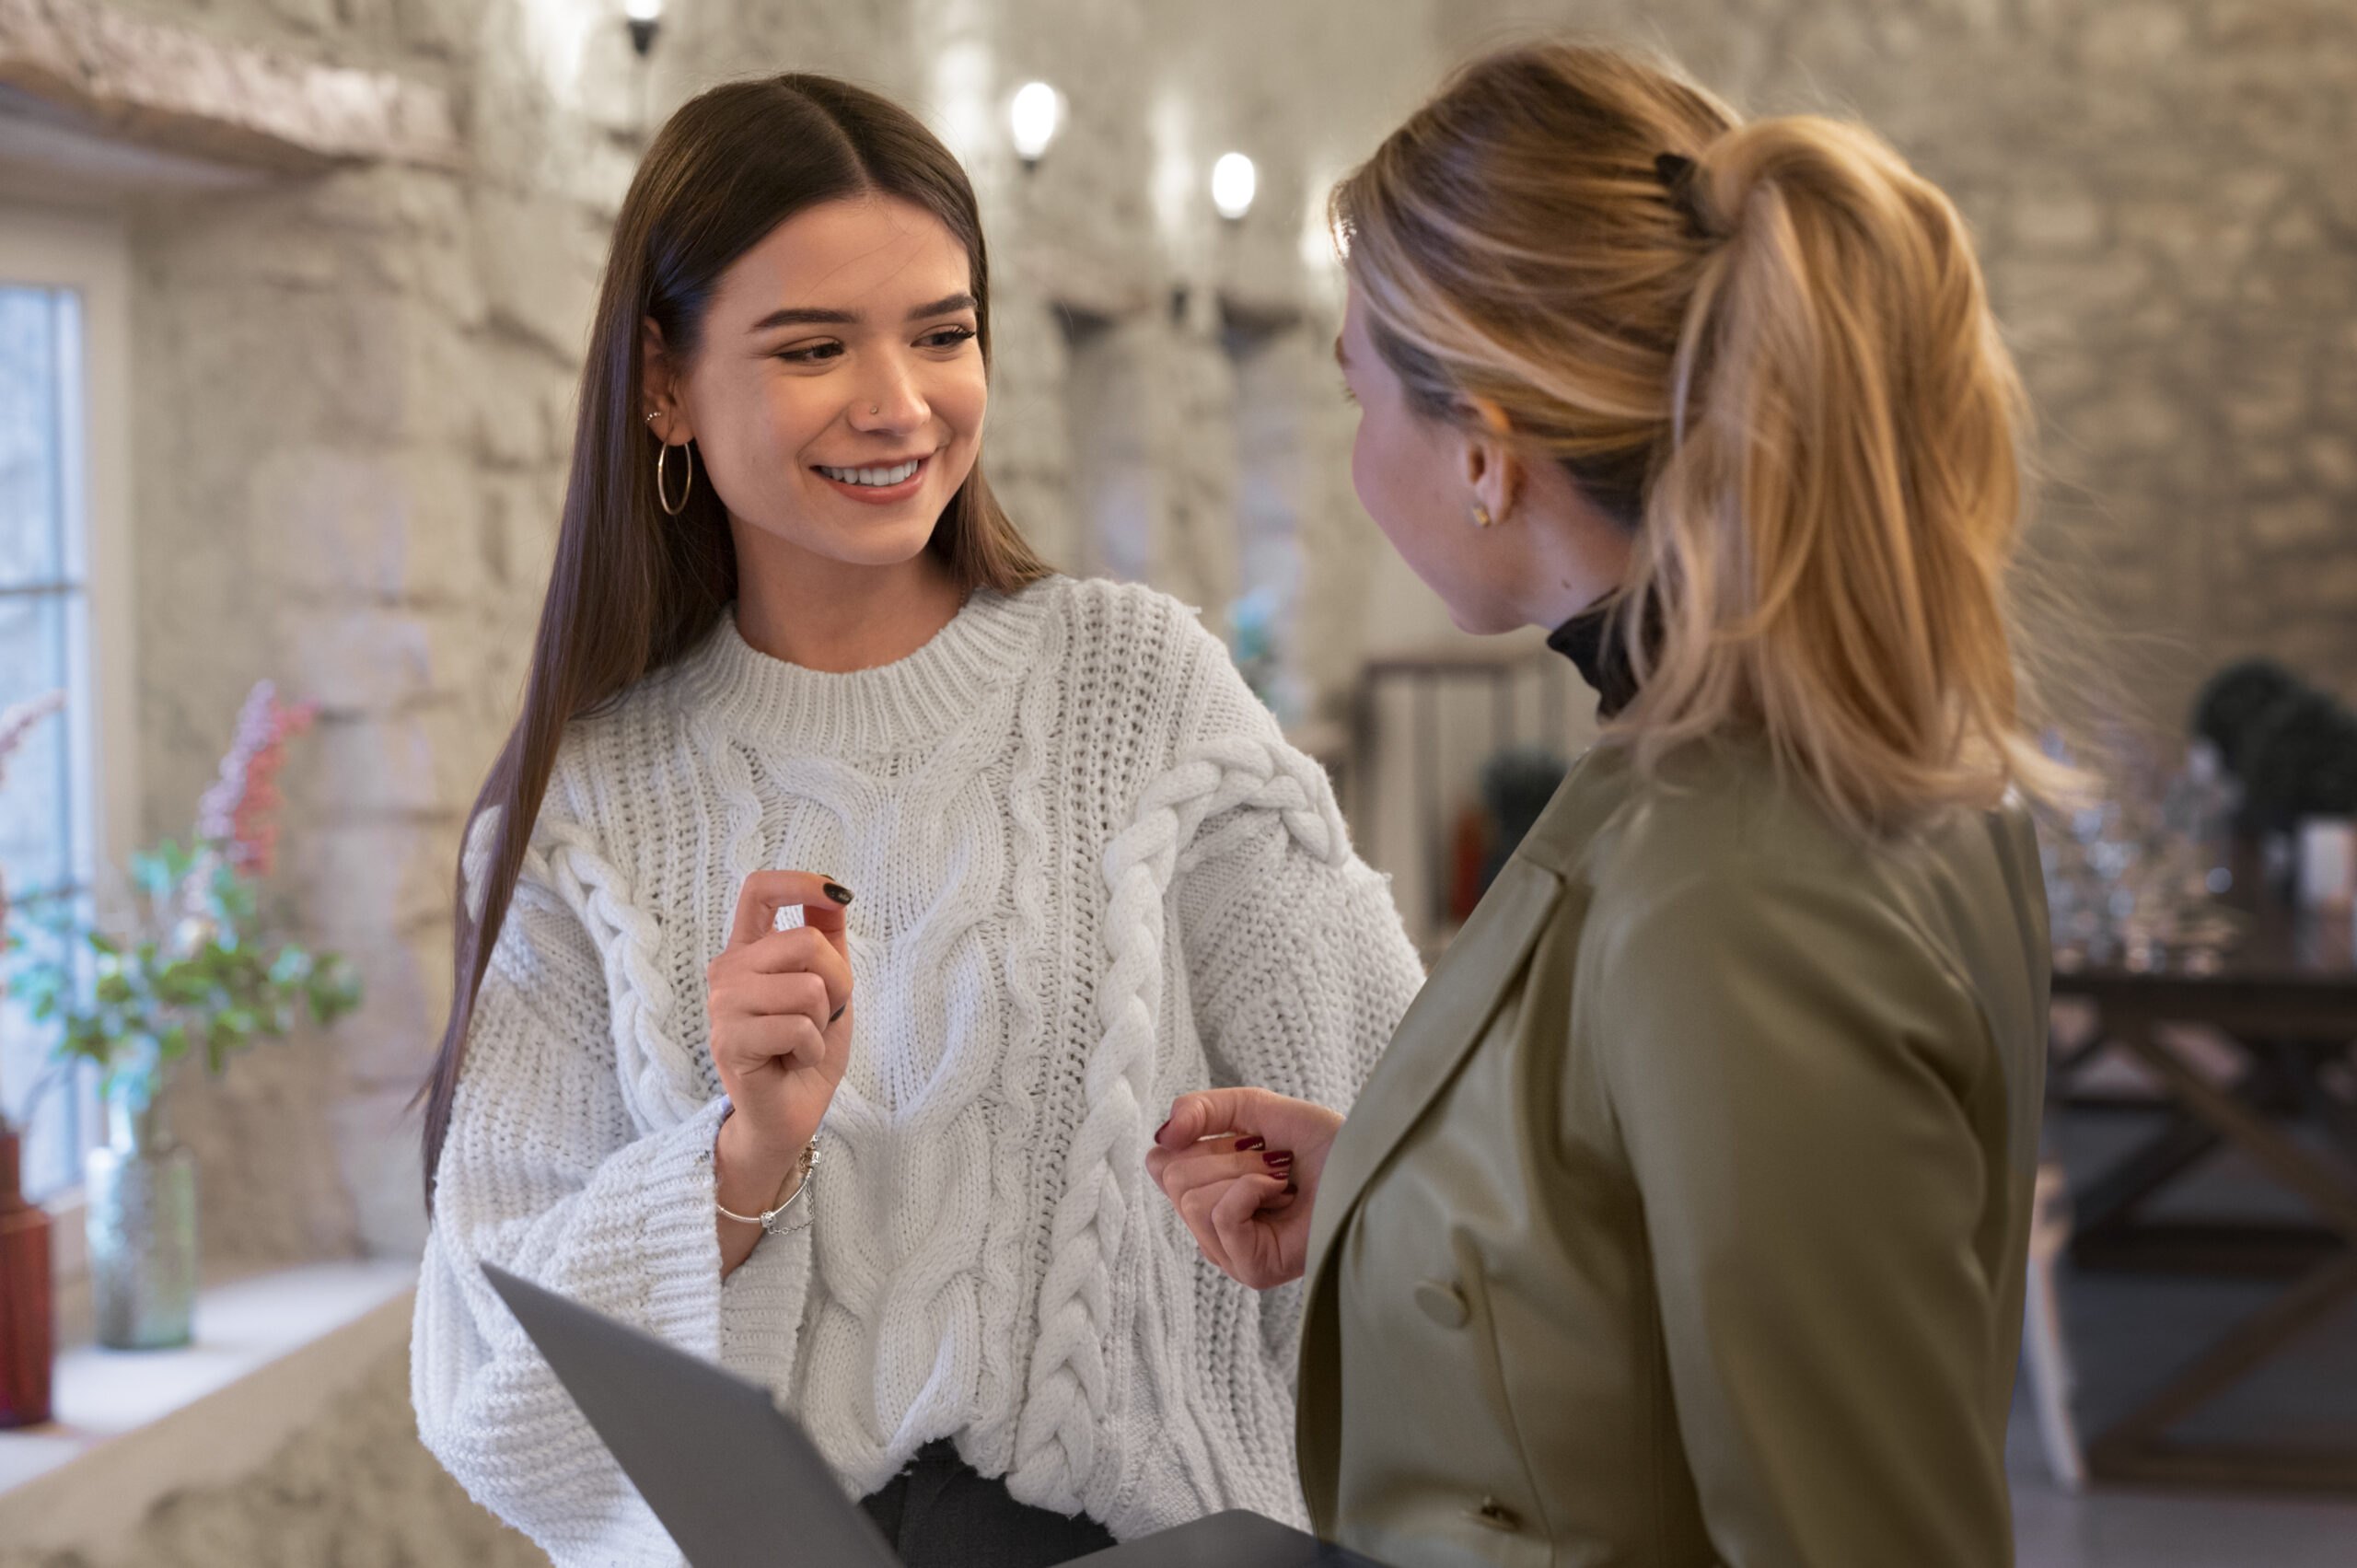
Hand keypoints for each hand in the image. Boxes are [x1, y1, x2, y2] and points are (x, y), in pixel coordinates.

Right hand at [708, 871, 853, 1263]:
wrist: (788, 1116)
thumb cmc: (805, 1051)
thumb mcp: (829, 987)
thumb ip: (825, 940)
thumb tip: (834, 893)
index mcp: (749, 951)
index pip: (759, 890)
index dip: (799, 882)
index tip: (835, 894)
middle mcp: (728, 971)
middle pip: (803, 942)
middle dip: (836, 981)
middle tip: (820, 1017)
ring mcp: (723, 1005)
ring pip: (807, 987)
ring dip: (821, 1021)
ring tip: (800, 1042)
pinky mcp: (729, 1041)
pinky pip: (796, 1026)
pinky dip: (810, 1048)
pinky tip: (792, 1062)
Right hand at [1147, 1088, 1343, 1288]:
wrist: (1371, 1167)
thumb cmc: (1328, 1146)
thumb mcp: (1258, 1109)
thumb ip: (1203, 1110)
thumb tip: (1162, 1135)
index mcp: (1209, 1193)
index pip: (1161, 1164)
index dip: (1197, 1140)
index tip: (1246, 1138)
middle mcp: (1214, 1228)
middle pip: (1173, 1177)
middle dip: (1227, 1154)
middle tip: (1271, 1162)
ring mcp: (1230, 1253)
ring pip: (1192, 1197)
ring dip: (1245, 1172)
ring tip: (1281, 1183)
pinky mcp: (1249, 1268)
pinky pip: (1220, 1215)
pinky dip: (1252, 1190)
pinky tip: (1282, 1196)